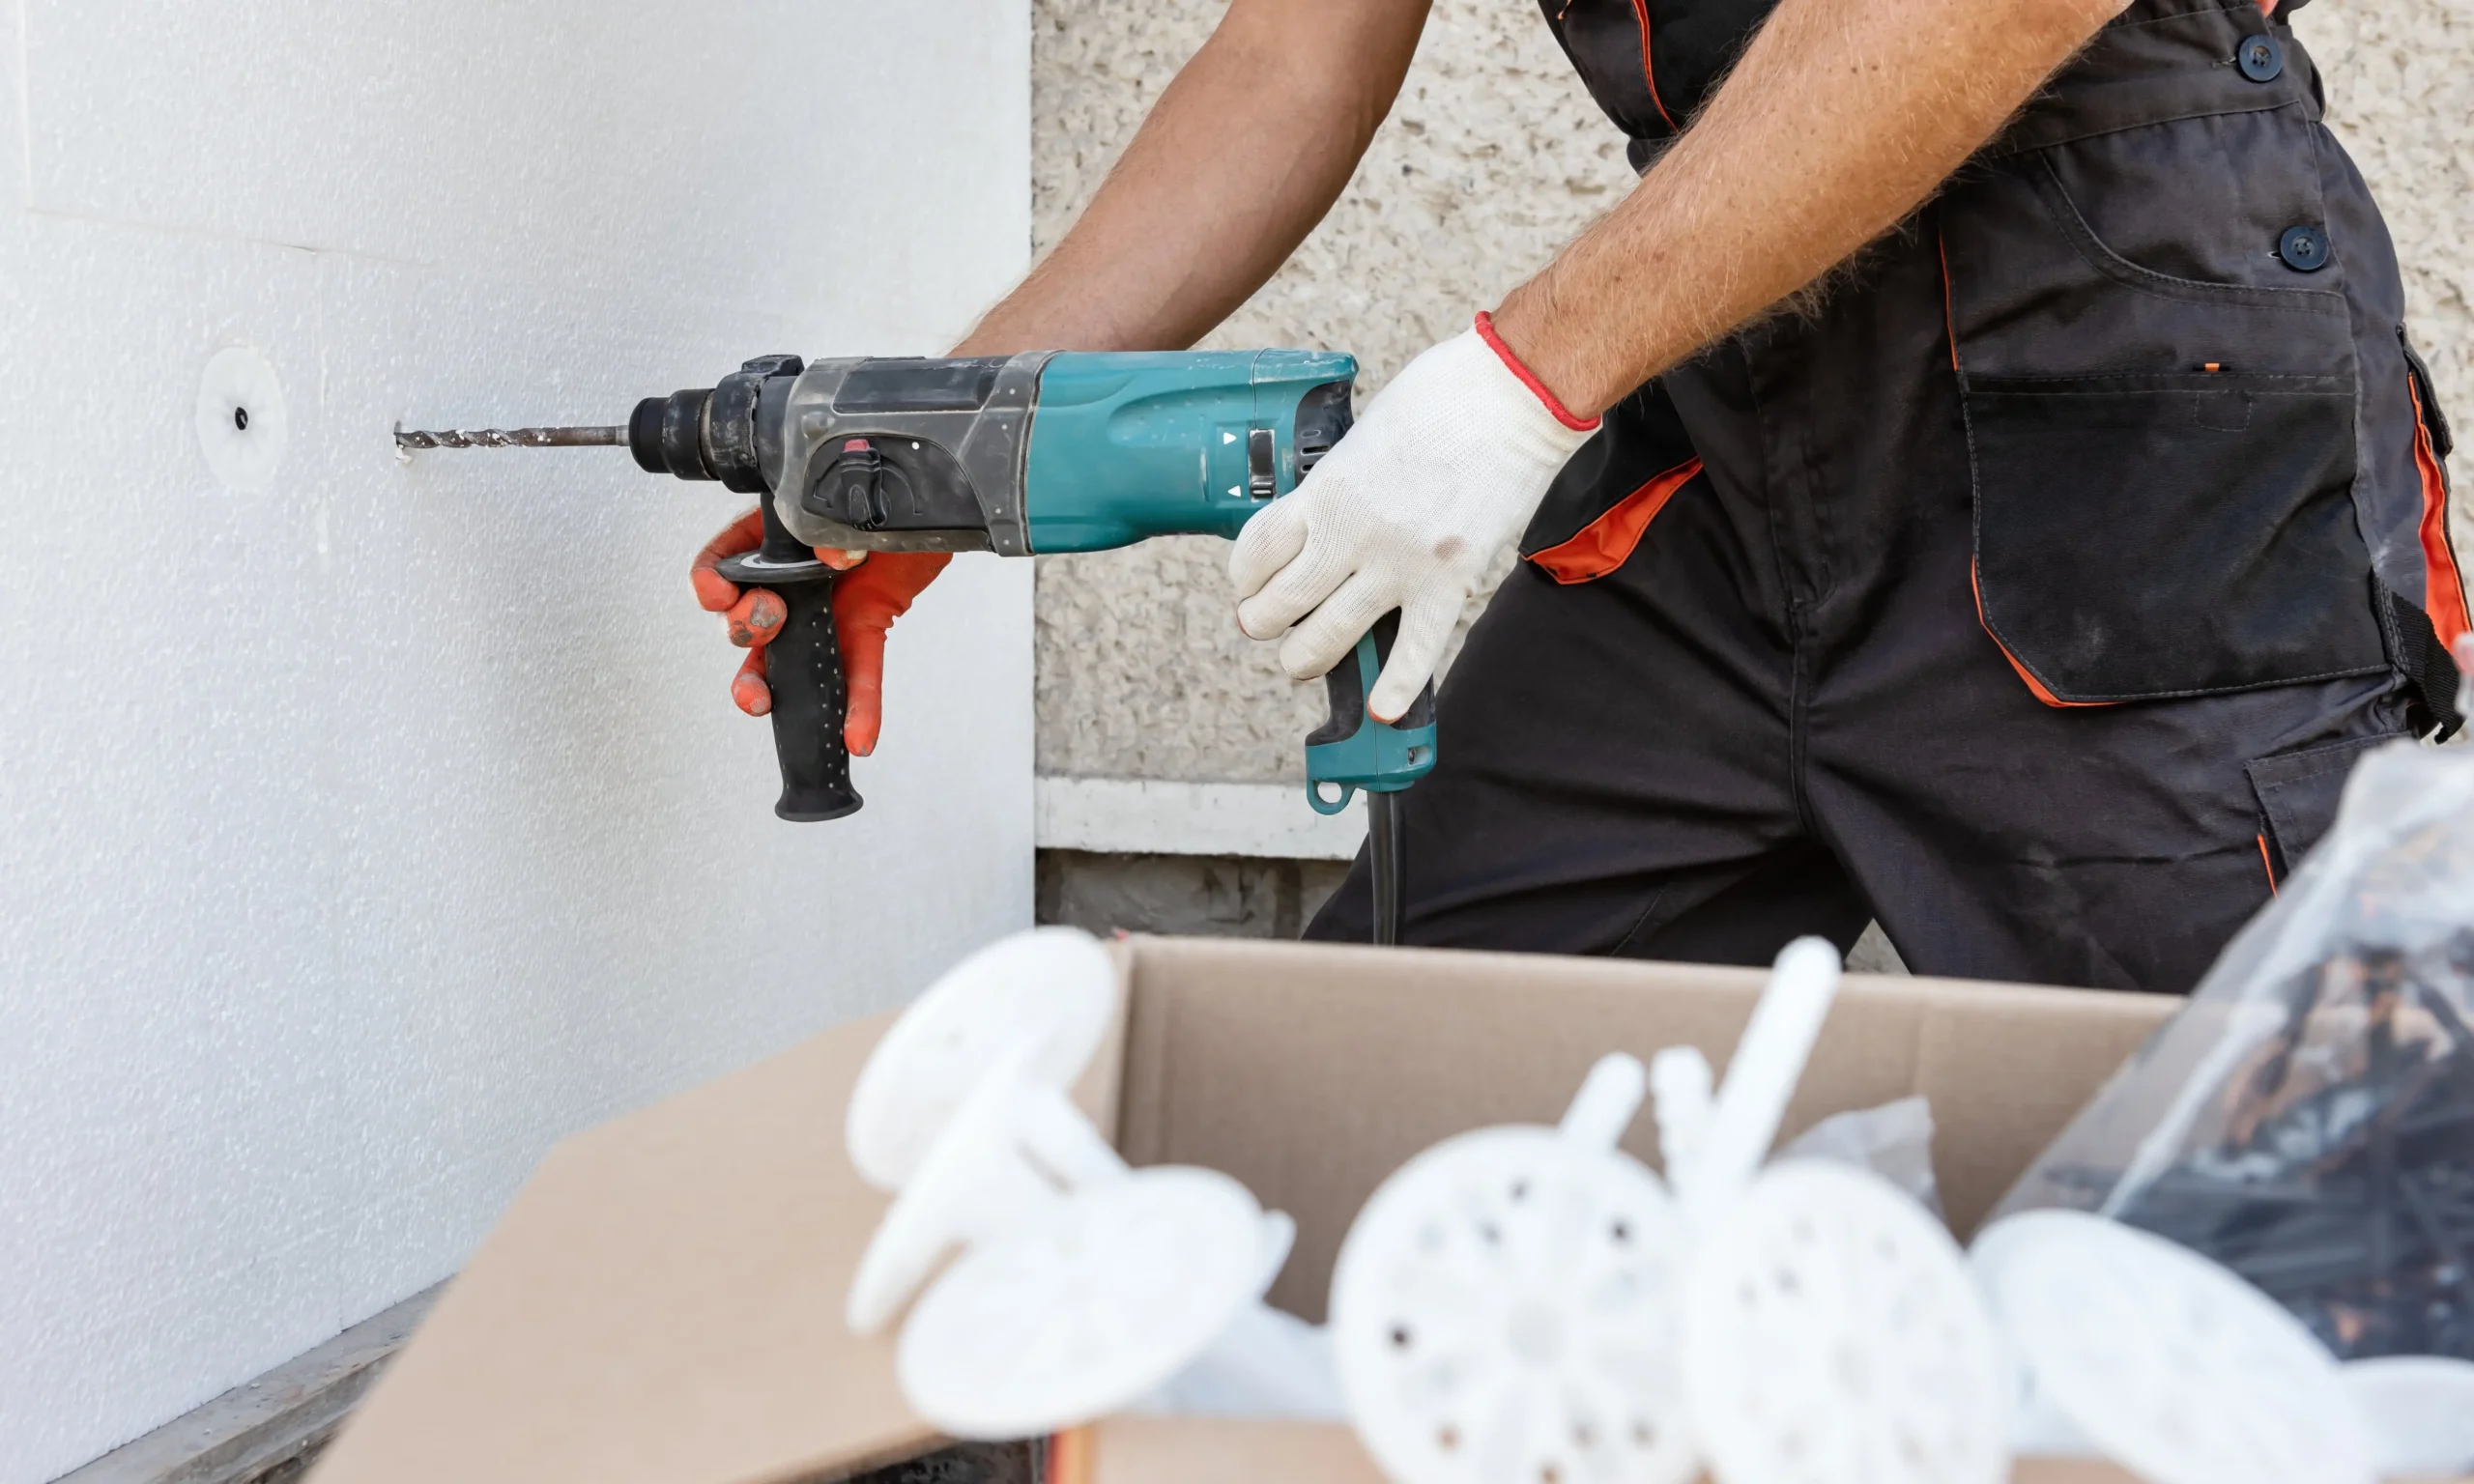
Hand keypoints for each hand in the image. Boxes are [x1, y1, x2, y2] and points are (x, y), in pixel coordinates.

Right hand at [690, 509, 951, 755]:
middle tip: (767, 618)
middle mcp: (791, 577)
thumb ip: (833, 522)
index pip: (721, 562)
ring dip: (767, 687)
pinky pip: (858, 671)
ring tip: (761, 702)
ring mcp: (825, 608)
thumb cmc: (889, 492)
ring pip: (784, 658)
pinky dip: (859, 706)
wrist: (939, 503)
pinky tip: (858, 737)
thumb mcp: (851, 495)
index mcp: (773, 533)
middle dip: (742, 628)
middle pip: (744, 618)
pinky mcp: (865, 627)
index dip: (709, 583)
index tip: (718, 595)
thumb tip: (833, 556)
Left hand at [1227, 313, 1597, 719]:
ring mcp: (1400, 563)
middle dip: (1262, 621)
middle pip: (1282, 601)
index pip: (1257, 549)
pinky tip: (1382, 708)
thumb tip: (1321, 510)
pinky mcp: (1450, 581)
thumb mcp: (1365, 432)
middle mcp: (1353, 532)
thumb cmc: (1444, 396)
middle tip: (1264, 623)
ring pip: (1328, 635)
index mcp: (1327, 488)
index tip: (1247, 582)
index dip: (1244, 575)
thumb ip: (1339, 480)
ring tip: (1298, 660)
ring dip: (1302, 657)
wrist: (1516, 395)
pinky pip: (1415, 651)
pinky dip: (1396, 687)